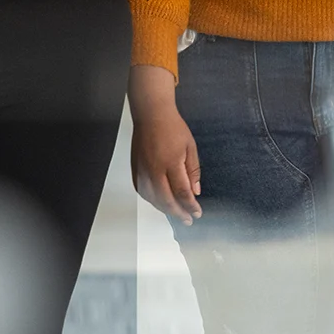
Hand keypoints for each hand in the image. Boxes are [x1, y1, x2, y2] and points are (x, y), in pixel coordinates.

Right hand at [129, 69, 201, 223]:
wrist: (151, 114)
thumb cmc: (172, 127)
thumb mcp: (190, 147)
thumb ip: (193, 171)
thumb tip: (195, 192)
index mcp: (171, 163)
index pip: (182, 192)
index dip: (191, 206)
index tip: (197, 213)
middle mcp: (155, 170)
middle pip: (166, 200)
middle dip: (179, 213)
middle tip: (188, 219)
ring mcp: (143, 170)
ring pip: (152, 198)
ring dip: (165, 209)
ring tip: (176, 213)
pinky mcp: (135, 169)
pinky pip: (142, 191)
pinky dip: (151, 200)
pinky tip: (159, 202)